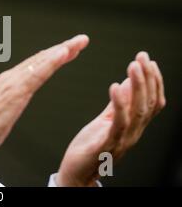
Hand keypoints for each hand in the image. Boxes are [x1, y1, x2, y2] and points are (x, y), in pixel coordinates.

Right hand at [0, 34, 89, 159]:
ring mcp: (13, 82)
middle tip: (81, 40)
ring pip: (42, 61)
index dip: (54, 55)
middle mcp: (11, 77)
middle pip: (41, 58)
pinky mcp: (16, 91)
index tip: (70, 49)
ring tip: (79, 42)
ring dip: (62, 50)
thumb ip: (10, 100)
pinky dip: (51, 61)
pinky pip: (38, 73)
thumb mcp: (2, 110)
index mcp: (8, 81)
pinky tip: (64, 53)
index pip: (35, 64)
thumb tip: (15, 99)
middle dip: (63, 48)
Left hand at [56, 52, 165, 186]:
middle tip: (142, 57)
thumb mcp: (105, 121)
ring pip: (138, 110)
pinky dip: (119, 103)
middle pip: (148, 103)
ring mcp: (122, 139)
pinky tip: (114, 86)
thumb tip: (126, 82)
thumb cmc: (91, 147)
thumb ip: (117, 104)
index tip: (149, 61)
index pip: (152, 101)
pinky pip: (118, 122)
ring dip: (137, 86)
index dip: (154, 81)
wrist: (77, 173)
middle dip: (147, 77)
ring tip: (133, 66)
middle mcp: (133, 133)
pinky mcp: (107, 144)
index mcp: (133, 126)